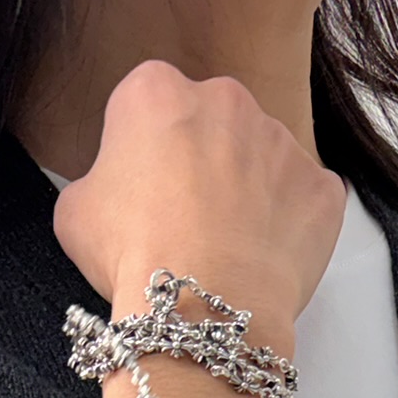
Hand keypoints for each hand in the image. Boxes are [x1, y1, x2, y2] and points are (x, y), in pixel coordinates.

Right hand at [52, 62, 346, 329]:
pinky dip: (294, 224)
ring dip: (251, 191)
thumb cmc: (134, 256)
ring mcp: (281, 140)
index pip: (152, 106)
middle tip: (190, 220)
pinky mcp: (321, 186)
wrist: (203, 306)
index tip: (146, 191)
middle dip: (205, 163)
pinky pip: (308, 198)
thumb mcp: (76, 210)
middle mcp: (225, 99)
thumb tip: (116, 191)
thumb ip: (100, 179)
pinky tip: (267, 258)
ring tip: (230, 247)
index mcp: (156, 90)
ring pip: (264, 159)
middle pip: (214, 125)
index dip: (147, 153)